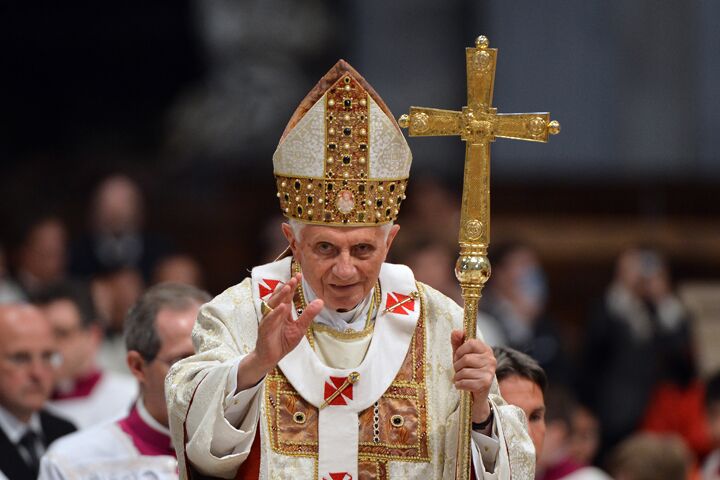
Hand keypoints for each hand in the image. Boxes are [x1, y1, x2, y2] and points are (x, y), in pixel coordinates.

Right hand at [236, 273, 322, 390]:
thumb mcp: (300, 327)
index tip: (299, 275)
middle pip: (279, 297)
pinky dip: (275, 313)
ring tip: (288, 287)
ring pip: (272, 305)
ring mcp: (268, 320)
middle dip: (286, 287)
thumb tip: (320, 301)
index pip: (287, 295)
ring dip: (280, 296)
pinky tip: (282, 307)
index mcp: (282, 311)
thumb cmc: (283, 341)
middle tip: (294, 278)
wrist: (271, 358)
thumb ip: (308, 314)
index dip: (293, 285)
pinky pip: (269, 320)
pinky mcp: (264, 330)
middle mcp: (274, 312)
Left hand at [451, 330, 494, 423]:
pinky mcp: (485, 384)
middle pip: (465, 358)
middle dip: (457, 366)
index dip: (460, 351)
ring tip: (461, 379)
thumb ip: (458, 342)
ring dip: (457, 377)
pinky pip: (464, 382)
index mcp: (486, 350)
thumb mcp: (461, 355)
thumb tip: (456, 331)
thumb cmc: (468, 371)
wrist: (476, 395)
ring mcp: (489, 372)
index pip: (470, 342)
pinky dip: (459, 385)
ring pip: (463, 371)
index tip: (458, 357)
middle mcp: (491, 360)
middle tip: (459, 371)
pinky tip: (462, 386)